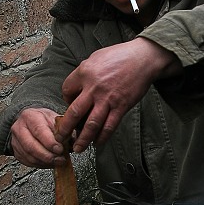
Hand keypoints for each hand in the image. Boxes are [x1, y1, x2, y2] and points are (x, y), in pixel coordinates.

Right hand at [10, 107, 65, 167]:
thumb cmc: (44, 120)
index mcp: (31, 116)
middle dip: (48, 156)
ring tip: (57, 162)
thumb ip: (64, 129)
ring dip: (45, 162)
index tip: (60, 149)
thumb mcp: (55, 119)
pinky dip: (40, 164)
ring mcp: (16, 140)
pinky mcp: (16, 151)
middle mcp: (20, 128)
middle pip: (31, 146)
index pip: (39, 131)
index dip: (50, 143)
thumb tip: (74, 141)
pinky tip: (49, 163)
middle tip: (60, 159)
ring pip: (29, 156)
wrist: (30, 121)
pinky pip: (28, 162)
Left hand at [57, 37, 180, 151]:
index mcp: (84, 72)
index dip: (65, 99)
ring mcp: (107, 99)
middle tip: (60, 137)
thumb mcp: (96, 58)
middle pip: (74, 112)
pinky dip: (102, 137)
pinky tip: (98, 143)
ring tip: (78, 148)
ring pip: (91, 124)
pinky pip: (109, 126)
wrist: (143, 58)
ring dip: (83, 139)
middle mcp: (93, 87)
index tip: (69, 104)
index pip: (66, 90)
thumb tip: (77, 87)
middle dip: (65, 128)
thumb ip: (84, 72)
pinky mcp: (121, 106)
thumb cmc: (120, 56)